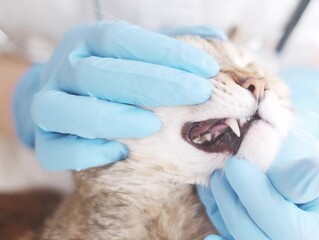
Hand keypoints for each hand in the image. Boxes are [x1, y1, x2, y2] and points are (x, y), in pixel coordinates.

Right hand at [14, 21, 224, 169]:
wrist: (73, 105)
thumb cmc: (119, 79)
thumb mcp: (142, 57)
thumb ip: (173, 48)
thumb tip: (215, 38)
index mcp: (86, 42)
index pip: (121, 39)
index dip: (165, 52)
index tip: (207, 69)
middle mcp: (62, 69)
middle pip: (97, 73)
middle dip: (152, 84)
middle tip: (198, 94)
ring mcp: (47, 105)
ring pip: (64, 110)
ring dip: (111, 117)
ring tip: (154, 125)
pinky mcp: (44, 141)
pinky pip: (52, 151)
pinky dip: (83, 153)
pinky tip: (120, 152)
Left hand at [198, 134, 318, 239]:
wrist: (282, 161)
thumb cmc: (294, 155)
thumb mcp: (302, 154)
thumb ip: (299, 170)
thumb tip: (306, 175)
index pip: (294, 228)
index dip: (259, 199)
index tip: (235, 165)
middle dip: (237, 209)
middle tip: (220, 174)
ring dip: (226, 215)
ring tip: (218, 181)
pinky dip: (222, 237)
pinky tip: (211, 234)